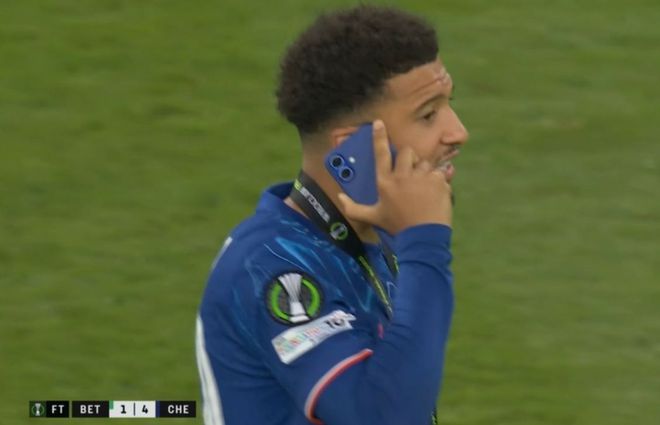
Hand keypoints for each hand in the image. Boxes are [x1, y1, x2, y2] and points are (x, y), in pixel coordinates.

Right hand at [337, 120, 452, 233]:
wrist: (423, 238)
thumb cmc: (397, 226)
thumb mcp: (373, 218)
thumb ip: (353, 208)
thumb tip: (340, 197)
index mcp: (385, 182)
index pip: (380, 153)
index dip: (379, 137)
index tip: (378, 123)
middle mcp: (403, 176)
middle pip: (407, 152)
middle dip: (410, 158)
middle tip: (410, 172)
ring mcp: (422, 177)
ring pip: (425, 162)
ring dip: (424, 171)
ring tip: (423, 188)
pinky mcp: (438, 181)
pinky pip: (440, 173)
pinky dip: (439, 182)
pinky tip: (435, 194)